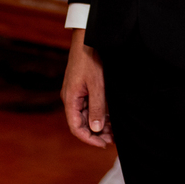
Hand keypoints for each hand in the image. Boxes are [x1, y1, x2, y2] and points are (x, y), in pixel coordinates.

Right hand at [62, 29, 112, 147]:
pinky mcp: (82, 88)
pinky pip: (89, 105)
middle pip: (82, 123)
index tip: (103, 144)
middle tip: (113, 139)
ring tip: (114, 130)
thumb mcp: (97, 85)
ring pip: (87, 115)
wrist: (87, 38)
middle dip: (97, 133)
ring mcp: (76, 93)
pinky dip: (99, 113)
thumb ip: (97, 107)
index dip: (89, 139)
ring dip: (99, 124)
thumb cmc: (90, 59)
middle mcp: (71, 98)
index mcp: (70, 100)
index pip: (77, 128)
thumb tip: (96, 129)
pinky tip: (110, 117)